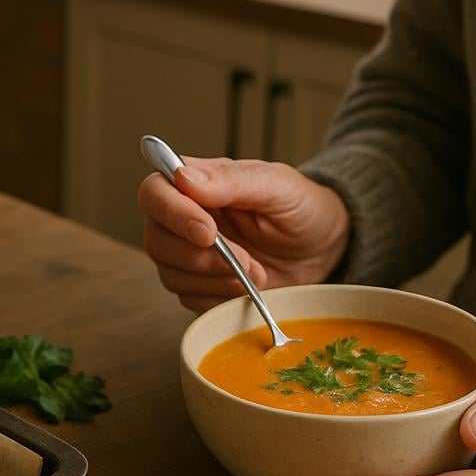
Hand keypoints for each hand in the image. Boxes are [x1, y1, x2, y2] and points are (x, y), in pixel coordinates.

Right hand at [138, 156, 349, 312]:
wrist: (322, 249)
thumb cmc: (301, 208)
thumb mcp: (277, 186)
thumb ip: (233, 180)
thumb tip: (183, 176)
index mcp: (195, 186)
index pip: (154, 193)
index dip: (172, 214)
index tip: (208, 233)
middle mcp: (182, 219)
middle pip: (156, 240)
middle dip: (199, 257)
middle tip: (245, 259)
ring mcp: (187, 256)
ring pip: (170, 274)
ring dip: (214, 279)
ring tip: (255, 272)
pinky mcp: (198, 286)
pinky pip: (190, 299)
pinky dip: (220, 297)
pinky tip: (247, 286)